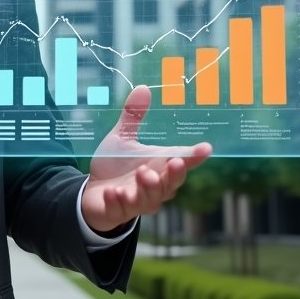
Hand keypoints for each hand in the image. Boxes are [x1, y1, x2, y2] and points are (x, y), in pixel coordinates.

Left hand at [81, 85, 211, 234]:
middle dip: (174, 175)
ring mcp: (137, 201)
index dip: (194, 156)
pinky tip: (113, 192)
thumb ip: (133, 117)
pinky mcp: (117, 211)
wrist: (93, 193)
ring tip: (143, 173)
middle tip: (174, 163)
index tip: (206, 148)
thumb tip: (143, 87)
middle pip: (171, 184)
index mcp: (158, 166)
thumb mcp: (122, 138)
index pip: (181, 161)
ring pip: (150, 199)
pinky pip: (121, 209)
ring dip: (147, 187)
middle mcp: (153, 186)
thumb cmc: (115, 165)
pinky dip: (118, 201)